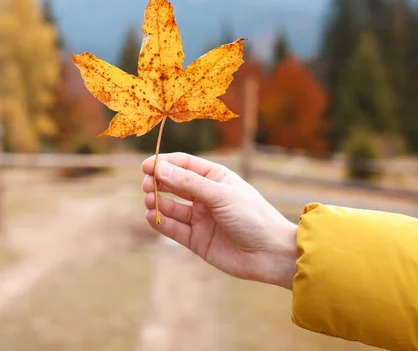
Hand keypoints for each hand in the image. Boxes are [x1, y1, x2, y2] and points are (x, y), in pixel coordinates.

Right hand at [141, 153, 297, 289]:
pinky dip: (161, 222)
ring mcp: (200, 218)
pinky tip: (151, 216)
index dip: (165, 164)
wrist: (270, 254)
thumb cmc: (252, 217)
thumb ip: (189, 183)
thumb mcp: (220, 195)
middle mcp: (206, 196)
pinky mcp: (196, 239)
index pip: (185, 164)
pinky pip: (173, 228)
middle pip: (174, 184)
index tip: (147, 166)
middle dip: (158, 182)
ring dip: (157, 202)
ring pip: (171, 206)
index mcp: (216, 178)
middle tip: (146, 184)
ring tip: (149, 200)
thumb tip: (159, 169)